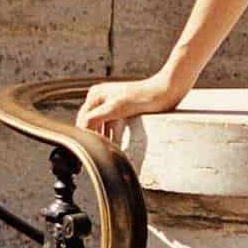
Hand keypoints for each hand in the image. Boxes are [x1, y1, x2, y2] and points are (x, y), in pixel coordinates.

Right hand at [75, 71, 190, 144]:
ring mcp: (112, 104)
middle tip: (96, 156)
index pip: (83, 121)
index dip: (84, 136)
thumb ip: (94, 119)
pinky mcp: (123, 110)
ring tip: (106, 154)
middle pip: (92, 124)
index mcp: (95, 94)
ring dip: (105, 139)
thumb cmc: (143, 97)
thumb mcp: (115, 108)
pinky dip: (114, 136)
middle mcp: (101, 98)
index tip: (86, 152)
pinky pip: (114, 127)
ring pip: (103, 127)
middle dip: (95, 139)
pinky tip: (116, 147)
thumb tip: (81, 131)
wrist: (166, 92)